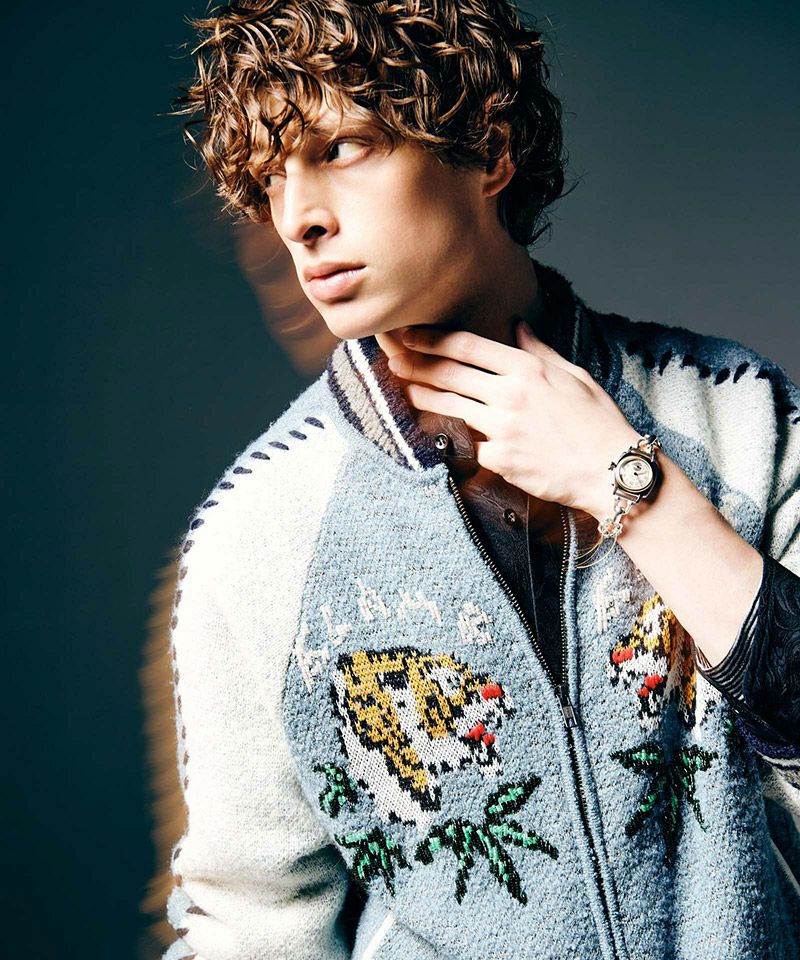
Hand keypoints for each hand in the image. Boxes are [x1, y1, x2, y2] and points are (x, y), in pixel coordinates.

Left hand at [386, 320, 640, 517]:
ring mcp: (501, 428)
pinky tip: (472, 437)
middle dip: (417, 364)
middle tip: (393, 358)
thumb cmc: (598, 423)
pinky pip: (476, 445)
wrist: (611, 472)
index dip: (432, 339)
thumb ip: (540, 350)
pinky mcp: (499, 459)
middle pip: (450, 374)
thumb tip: (518, 325)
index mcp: (528, 369)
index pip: (468, 346)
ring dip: (424, 396)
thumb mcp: (574, 376)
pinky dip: (474, 440)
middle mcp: (510, 395)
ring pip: (451, 406)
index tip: (410, 334)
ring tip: (407, 388)